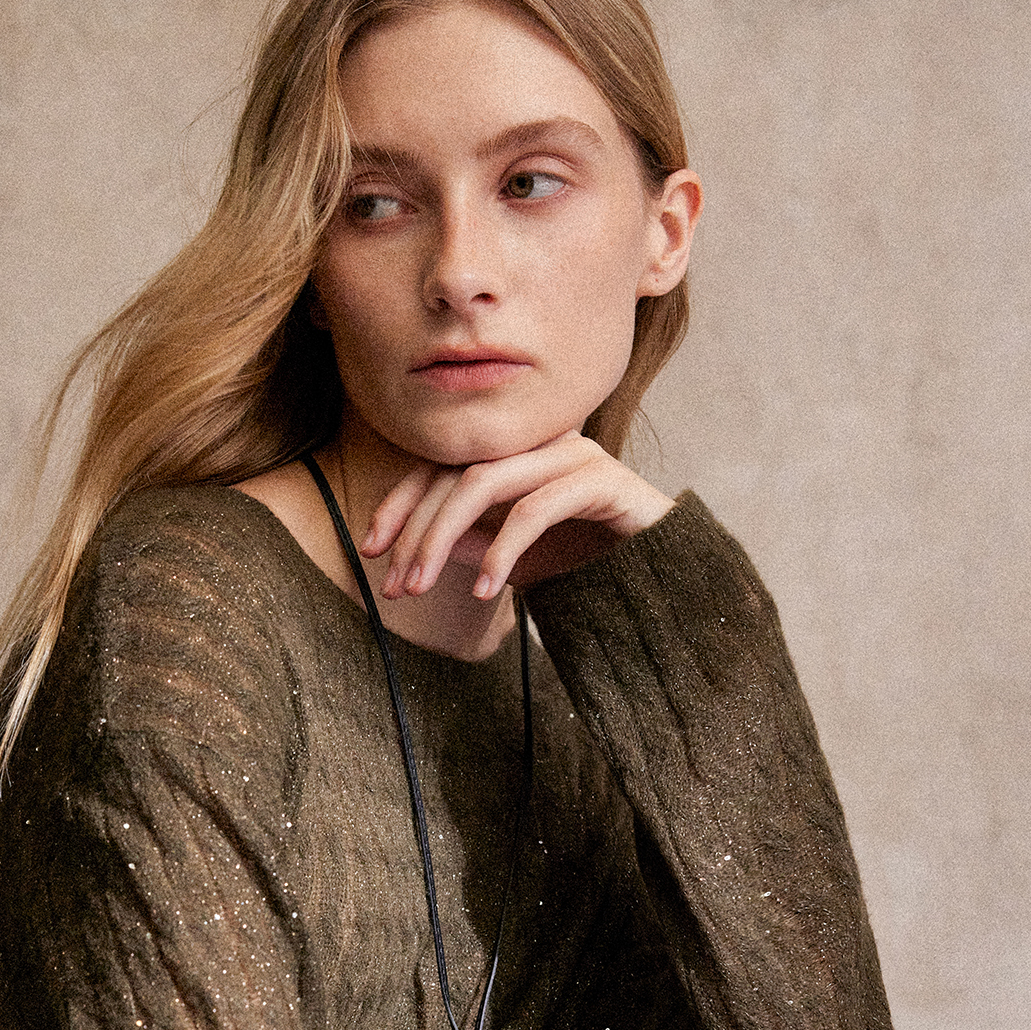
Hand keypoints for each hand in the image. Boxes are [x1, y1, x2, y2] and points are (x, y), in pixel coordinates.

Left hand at [360, 433, 674, 600]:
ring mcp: (571, 453)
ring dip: (442, 539)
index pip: (440, 465)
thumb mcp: (510, 560)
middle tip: (395, 584)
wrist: (660, 576)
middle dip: (415, 530)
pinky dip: (501, 550)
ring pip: (483, 482)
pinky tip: (484, 588)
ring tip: (422, 587)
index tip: (370, 549)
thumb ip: (465, 544)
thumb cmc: (586, 562)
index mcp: (515, 452)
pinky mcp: (600, 479)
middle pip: (452, 472)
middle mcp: (539, 441)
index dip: (399, 503)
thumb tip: (413, 548)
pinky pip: (534, 509)